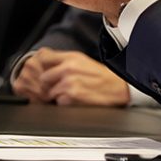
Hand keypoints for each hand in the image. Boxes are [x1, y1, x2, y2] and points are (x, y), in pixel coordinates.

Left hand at [13, 48, 129, 106]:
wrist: (118, 88)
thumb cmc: (100, 76)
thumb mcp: (82, 61)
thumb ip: (63, 60)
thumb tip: (45, 62)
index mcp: (71, 57)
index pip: (44, 58)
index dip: (42, 67)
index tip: (45, 72)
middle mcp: (69, 68)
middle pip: (43, 77)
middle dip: (48, 84)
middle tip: (57, 87)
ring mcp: (70, 83)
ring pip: (49, 92)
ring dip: (57, 95)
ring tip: (70, 93)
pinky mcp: (72, 97)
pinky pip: (58, 102)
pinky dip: (64, 103)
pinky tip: (75, 99)